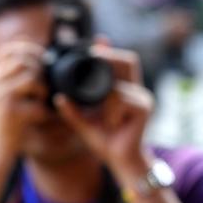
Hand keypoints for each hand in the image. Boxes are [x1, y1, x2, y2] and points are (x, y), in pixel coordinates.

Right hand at [0, 40, 47, 151]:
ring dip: (43, 86)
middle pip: (22, 60)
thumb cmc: (12, 113)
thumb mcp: (11, 89)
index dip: (28, 47)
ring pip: (30, 77)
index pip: (8, 50)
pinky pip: (35, 99)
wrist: (1, 140)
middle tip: (47, 79)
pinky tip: (41, 110)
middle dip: (40, 67)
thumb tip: (39, 50)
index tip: (43, 54)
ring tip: (42, 97)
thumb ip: (19, 72)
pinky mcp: (9, 110)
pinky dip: (43, 102)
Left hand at [54, 40, 154, 180]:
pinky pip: (121, 100)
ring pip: (117, 86)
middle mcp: (136, 90)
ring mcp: (142, 98)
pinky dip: (110, 111)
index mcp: (122, 90)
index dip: (109, 51)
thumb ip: (72, 109)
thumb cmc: (105, 141)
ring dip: (104, 99)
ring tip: (103, 117)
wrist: (120, 161)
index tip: (97, 42)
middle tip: (95, 59)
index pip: (120, 63)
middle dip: (111, 58)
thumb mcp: (83, 122)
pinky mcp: (144, 108)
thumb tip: (58, 96)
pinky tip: (111, 124)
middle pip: (128, 61)